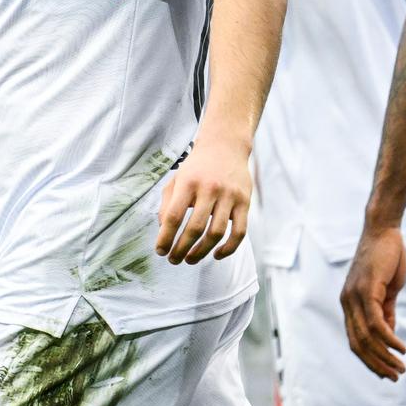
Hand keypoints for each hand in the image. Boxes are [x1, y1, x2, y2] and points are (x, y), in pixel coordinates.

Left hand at [156, 138, 249, 264]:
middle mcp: (210, 188)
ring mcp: (229, 195)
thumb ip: (167, 204)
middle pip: (195, 228)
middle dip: (182, 249)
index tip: (160, 251)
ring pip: (216, 233)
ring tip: (190, 260)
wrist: (225, 145)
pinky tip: (216, 255)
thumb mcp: (177, 179)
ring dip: (202, 252)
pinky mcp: (245, 202)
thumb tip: (164, 232)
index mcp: (188, 182)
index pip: (174, 216)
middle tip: (174, 260)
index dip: (165, 237)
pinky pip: (239, 232)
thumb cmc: (197, 168)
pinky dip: (228, 249)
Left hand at [340, 225, 405, 379]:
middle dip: (377, 364)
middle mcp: (347, 303)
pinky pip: (376, 323)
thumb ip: (386, 312)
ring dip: (385, 357)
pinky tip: (401, 348)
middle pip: (358, 344)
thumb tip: (389, 336)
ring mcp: (355, 297)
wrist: (384, 231)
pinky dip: (389, 339)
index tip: (385, 373)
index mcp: (349, 304)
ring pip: (367, 337)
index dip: (369, 360)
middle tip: (395, 376)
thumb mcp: (386, 291)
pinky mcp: (367, 290)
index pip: (355, 340)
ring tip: (401, 368)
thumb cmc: (386, 258)